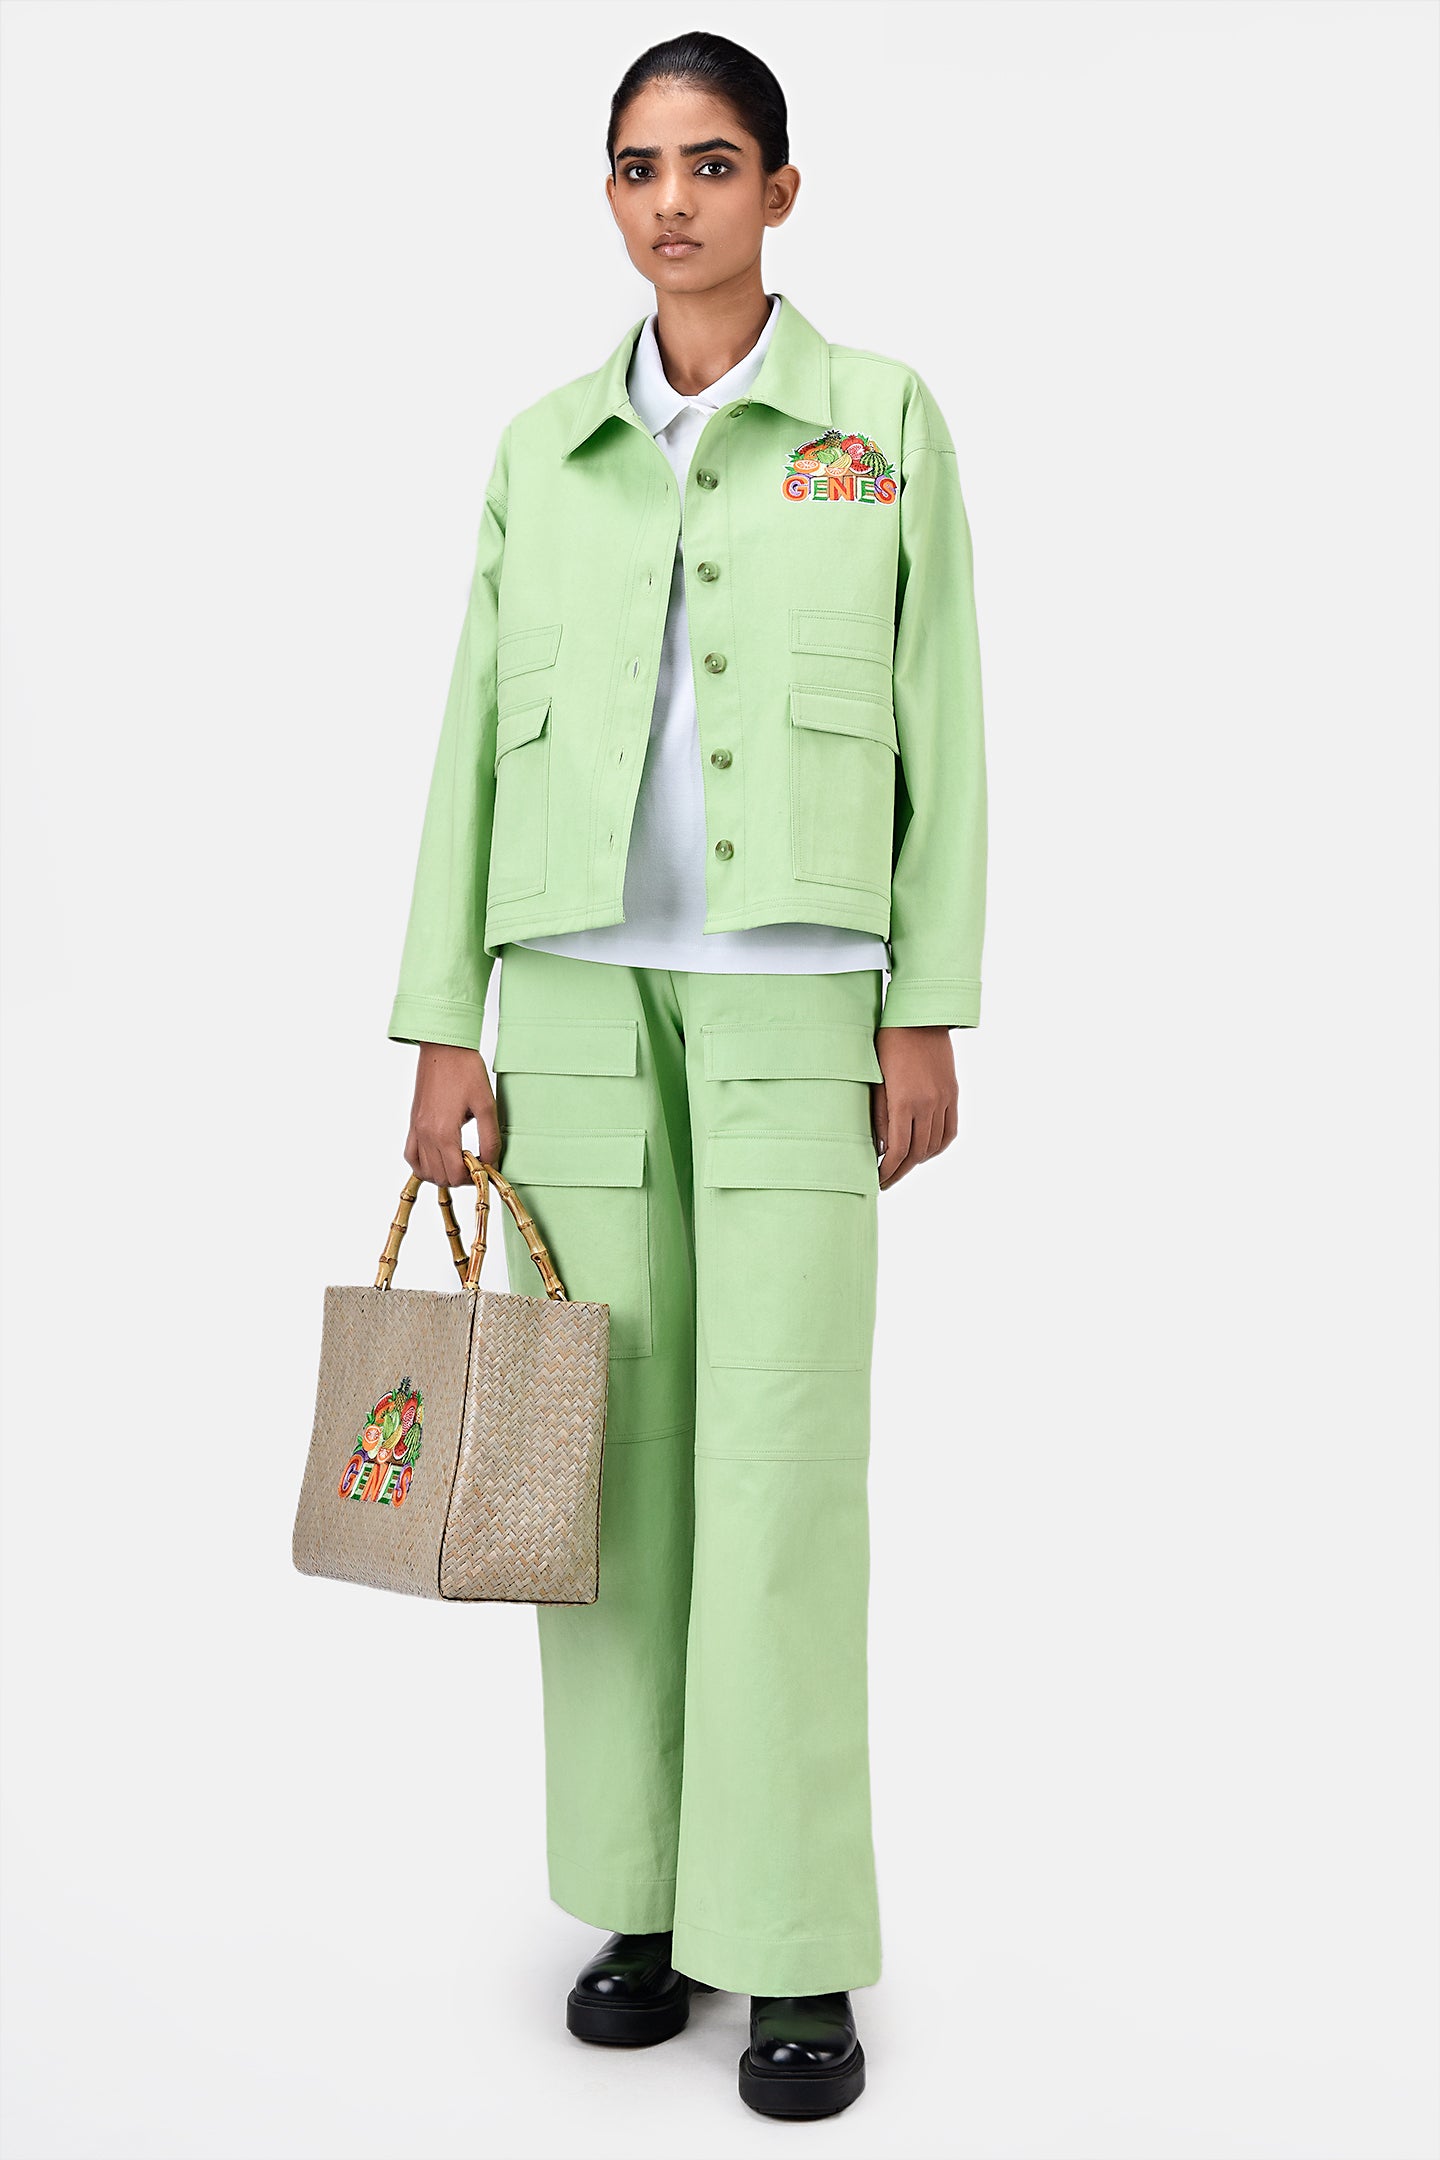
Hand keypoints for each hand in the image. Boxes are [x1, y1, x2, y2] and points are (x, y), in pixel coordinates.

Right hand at [404, 1043, 500, 1190]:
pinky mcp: (413, 1123)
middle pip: (440, 1177)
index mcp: (444, 1132)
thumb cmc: (466, 1070)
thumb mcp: (487, 1105)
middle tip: (476, 1164)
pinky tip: (439, 1159)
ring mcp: (416, 1129)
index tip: (485, 1167)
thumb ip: (490, 1138)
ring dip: (443, 1174)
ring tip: (460, 1161)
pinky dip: (423, 1165)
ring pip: (424, 1171)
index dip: (473, 1178)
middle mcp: (426, 1134)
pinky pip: (410, 1155)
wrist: (444, 1047)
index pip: (455, 1175)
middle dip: (460, 1178)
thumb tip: (491, 1163)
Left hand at [871, 1025, 957, 1188]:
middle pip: (917, 1153)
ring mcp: (943, 1099)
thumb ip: (878, 1115)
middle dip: (900, 1171)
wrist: (919, 1017)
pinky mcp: (952, 1093)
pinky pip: (950, 1130)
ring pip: (934, 1145)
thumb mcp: (875, 1080)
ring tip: (903, 1166)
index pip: (897, 1150)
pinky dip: (938, 1146)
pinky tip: (926, 1151)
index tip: (877, 1179)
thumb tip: (880, 1147)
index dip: (887, 1170)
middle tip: (886, 1180)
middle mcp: (927, 1104)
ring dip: (918, 1161)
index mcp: (904, 1101)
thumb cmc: (887, 1044)